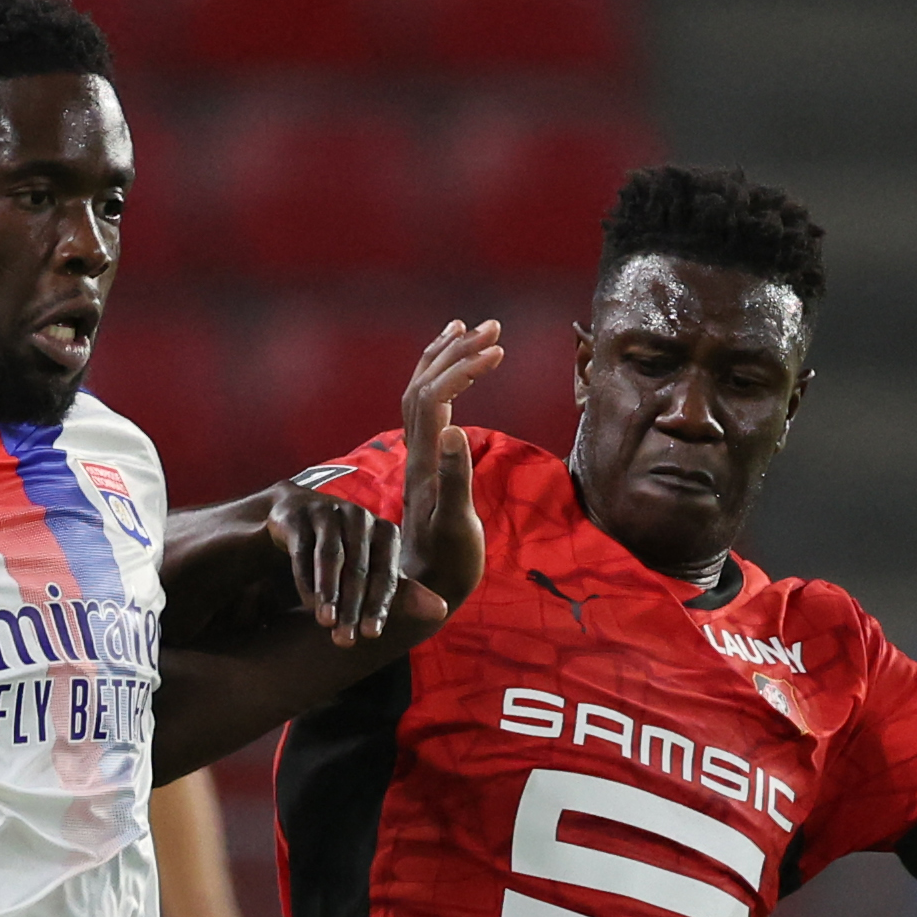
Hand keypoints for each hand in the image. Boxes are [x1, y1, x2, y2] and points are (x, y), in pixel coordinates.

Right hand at [265, 486, 401, 647]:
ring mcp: (329, 513)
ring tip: (325, 622)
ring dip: (328, 592)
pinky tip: (306, 602)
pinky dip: (305, 578)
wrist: (298, 517)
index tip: (371, 636)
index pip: (386, 573)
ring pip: (330, 557)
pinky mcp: (299, 516)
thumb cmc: (345, 552)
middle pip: (358, 568)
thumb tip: (442, 611)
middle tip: (345, 641)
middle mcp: (360, 518)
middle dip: (352, 607)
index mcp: (385, 532)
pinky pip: (303, 550)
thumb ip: (402, 592)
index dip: (379, 605)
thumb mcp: (373, 570)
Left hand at [396, 318, 500, 610]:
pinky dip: (442, 383)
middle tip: (492, 325)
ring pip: (420, 394)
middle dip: (456, 351)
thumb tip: (455, 431)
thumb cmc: (447, 566)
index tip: (499, 350)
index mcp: (425, 462)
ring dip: (444, 358)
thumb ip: (454, 479)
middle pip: (424, 386)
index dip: (462, 368)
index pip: (435, 398)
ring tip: (469, 329)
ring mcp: (420, 458)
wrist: (427, 591)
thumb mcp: (455, 526)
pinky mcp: (428, 466)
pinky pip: (427, 412)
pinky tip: (457, 375)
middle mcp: (416, 453)